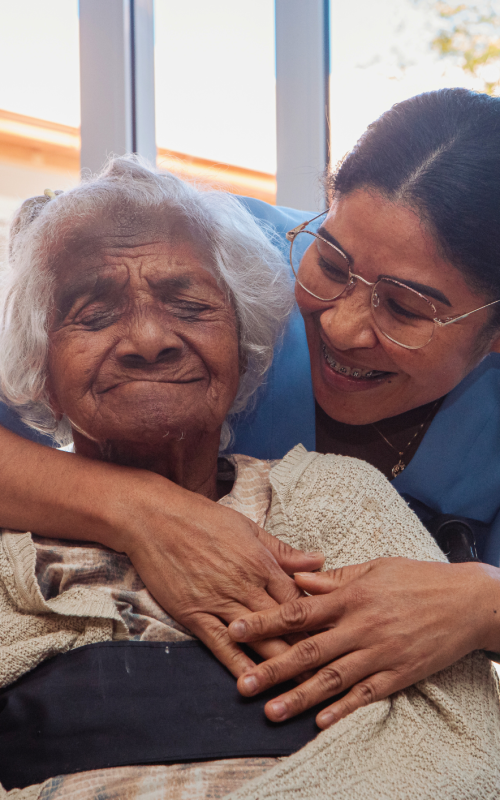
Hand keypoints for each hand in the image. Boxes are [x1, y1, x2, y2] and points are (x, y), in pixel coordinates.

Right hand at [0, 426, 323, 675]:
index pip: (300, 600)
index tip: (336, 640)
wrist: (154, 518)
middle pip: (286, 625)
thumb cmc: (202, 518)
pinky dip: (238, 666)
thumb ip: (283, 550)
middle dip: (309, 650)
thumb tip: (318, 561)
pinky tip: (252, 685)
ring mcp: (220, 601)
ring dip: (281, 664)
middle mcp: (246, 585)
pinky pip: (221, 646)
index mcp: (262, 562)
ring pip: (258, 639)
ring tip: (303, 689)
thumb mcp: (248, 527)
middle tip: (331, 674)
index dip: (320, 622)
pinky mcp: (195, 614)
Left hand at [228, 557, 498, 727]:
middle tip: (242, 683)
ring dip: (299, 696)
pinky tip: (321, 722)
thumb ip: (334, 579)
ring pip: (333, 678)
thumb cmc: (418, 579)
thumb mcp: (375, 568)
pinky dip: (344, 709)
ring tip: (271, 711)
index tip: (234, 628)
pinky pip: (367, 694)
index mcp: (351, 596)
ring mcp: (381, 652)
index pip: (298, 611)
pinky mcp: (399, 673)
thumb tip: (299, 581)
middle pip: (308, 650)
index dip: (265, 621)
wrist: (467, 602)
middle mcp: (361, 626)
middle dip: (272, 668)